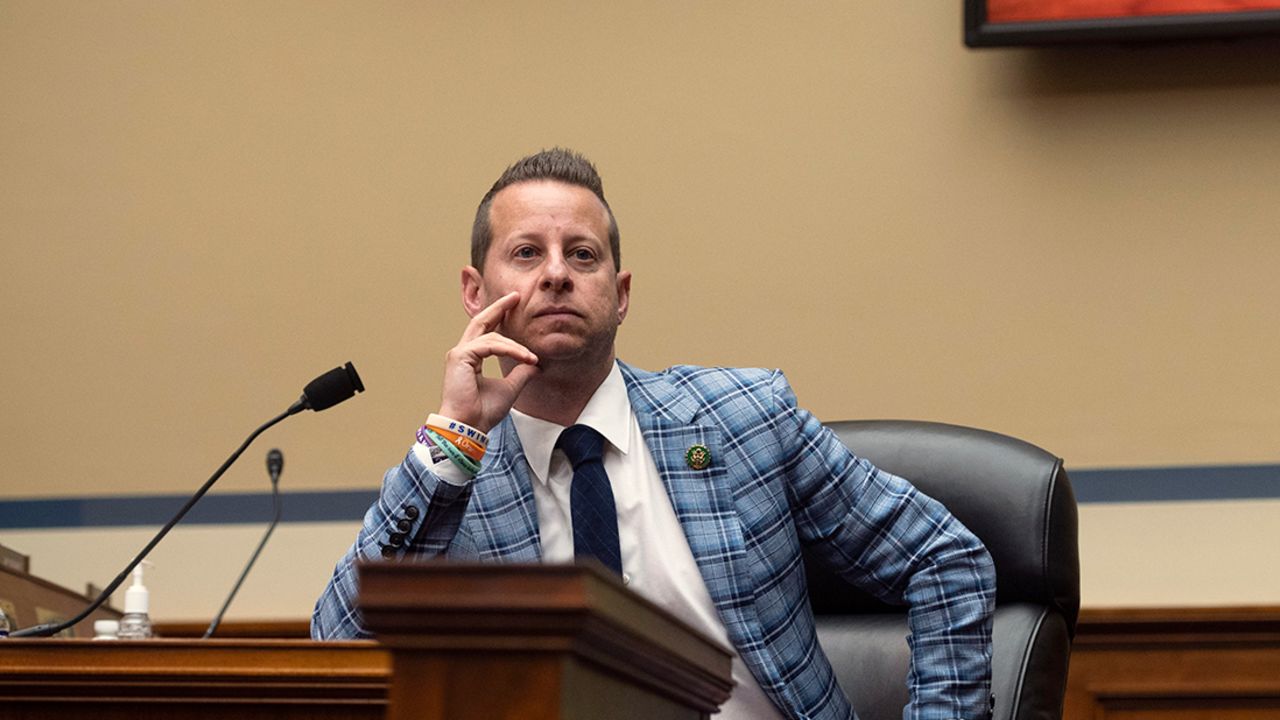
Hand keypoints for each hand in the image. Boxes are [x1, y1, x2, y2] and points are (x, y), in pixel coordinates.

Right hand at [438, 291, 539, 431]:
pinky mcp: (460, 357)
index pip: (485, 331)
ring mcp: (459, 353)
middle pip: (481, 321)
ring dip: (515, 346)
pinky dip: (509, 350)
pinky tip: (525, 357)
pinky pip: (489, 345)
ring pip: (492, 337)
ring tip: (532, 357)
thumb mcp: (510, 389)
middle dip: (499, 308)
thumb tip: (535, 364)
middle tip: (516, 296)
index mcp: (470, 358)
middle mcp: (462, 352)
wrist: (469, 427)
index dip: (498, 316)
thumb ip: (521, 373)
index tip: (514, 304)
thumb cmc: (483, 412)